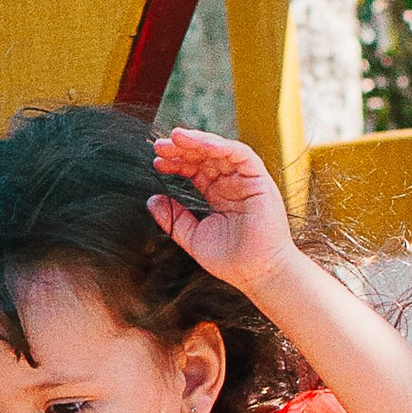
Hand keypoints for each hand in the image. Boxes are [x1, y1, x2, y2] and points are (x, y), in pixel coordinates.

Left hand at [148, 128, 297, 298]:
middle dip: (182, 148)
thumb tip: (151, 200)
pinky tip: (203, 145)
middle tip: (160, 146)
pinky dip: (223, 146)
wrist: (257, 274)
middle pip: (205, 156)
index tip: (156, 162)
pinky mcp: (260, 181)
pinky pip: (242, 155)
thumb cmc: (230, 260)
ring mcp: (246, 181)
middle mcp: (232, 184)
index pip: (196, 169)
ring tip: (176, 137)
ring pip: (222, 150)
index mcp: (218, 194)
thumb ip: (172, 218)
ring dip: (199, 141)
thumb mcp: (192, 236)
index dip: (177, 162)